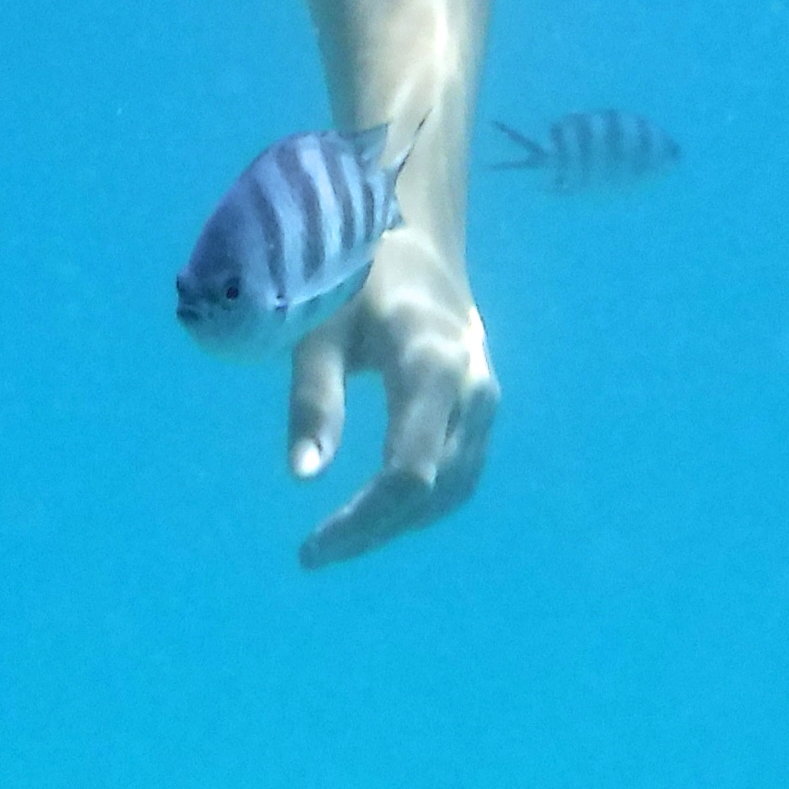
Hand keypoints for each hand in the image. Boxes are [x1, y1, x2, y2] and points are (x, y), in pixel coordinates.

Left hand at [286, 237, 493, 568]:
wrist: (415, 236)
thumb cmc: (355, 271)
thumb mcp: (322, 327)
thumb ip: (314, 399)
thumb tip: (302, 478)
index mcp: (432, 365)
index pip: (408, 471)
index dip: (363, 519)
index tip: (311, 546)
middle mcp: (472, 389)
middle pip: (434, 487)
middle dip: (376, 528)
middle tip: (316, 552)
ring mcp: (486, 398)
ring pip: (454, 487)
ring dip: (400, 521)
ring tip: (341, 539)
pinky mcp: (484, 404)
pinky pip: (461, 470)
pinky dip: (421, 500)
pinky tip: (377, 512)